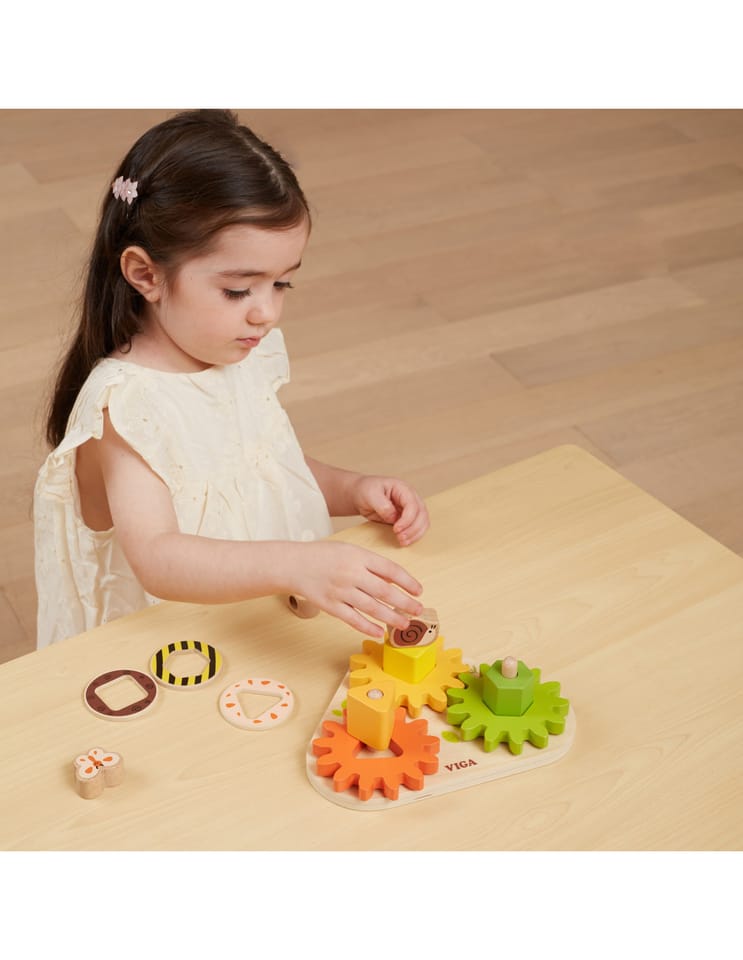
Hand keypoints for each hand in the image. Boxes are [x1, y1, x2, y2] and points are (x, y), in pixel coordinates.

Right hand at [285, 541, 423, 637]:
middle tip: (418, 610)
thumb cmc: (323, 556)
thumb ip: (372, 564)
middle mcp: (351, 574)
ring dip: (391, 617)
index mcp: (359, 557)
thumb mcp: (350, 550)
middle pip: (385, 591)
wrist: (294, 565)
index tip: (419, 591)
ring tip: (404, 623)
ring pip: (372, 608)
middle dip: (405, 603)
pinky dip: (368, 627)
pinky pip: (353, 619)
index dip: (408, 582)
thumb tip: (394, 580)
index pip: (391, 570)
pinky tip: (380, 632)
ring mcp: (341, 591)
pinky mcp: (331, 606)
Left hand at [351, 475, 429, 546]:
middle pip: (421, 514)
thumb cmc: (366, 490)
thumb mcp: (371, 495)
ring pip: (423, 522)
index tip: (396, 529)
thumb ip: (383, 506)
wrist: (361, 494)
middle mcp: (411, 498)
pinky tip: (404, 541)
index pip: (412, 505)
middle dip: (413, 529)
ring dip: (415, 534)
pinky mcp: (407, 518)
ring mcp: (410, 508)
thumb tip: (394, 517)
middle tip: (400, 538)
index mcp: (403, 489)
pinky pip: (417, 528)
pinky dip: (413, 536)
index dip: (407, 519)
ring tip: (402, 542)